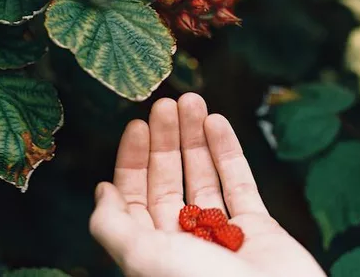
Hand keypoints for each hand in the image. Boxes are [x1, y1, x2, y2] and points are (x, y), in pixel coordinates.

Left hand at [89, 93, 325, 276]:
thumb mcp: (144, 257)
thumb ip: (115, 226)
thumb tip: (101, 192)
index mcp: (153, 252)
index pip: (135, 198)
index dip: (133, 161)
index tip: (137, 126)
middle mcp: (185, 243)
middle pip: (169, 181)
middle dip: (166, 142)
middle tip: (166, 104)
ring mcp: (222, 235)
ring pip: (204, 177)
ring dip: (196, 138)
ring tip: (192, 101)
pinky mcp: (258, 229)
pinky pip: (240, 182)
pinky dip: (228, 151)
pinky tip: (217, 122)